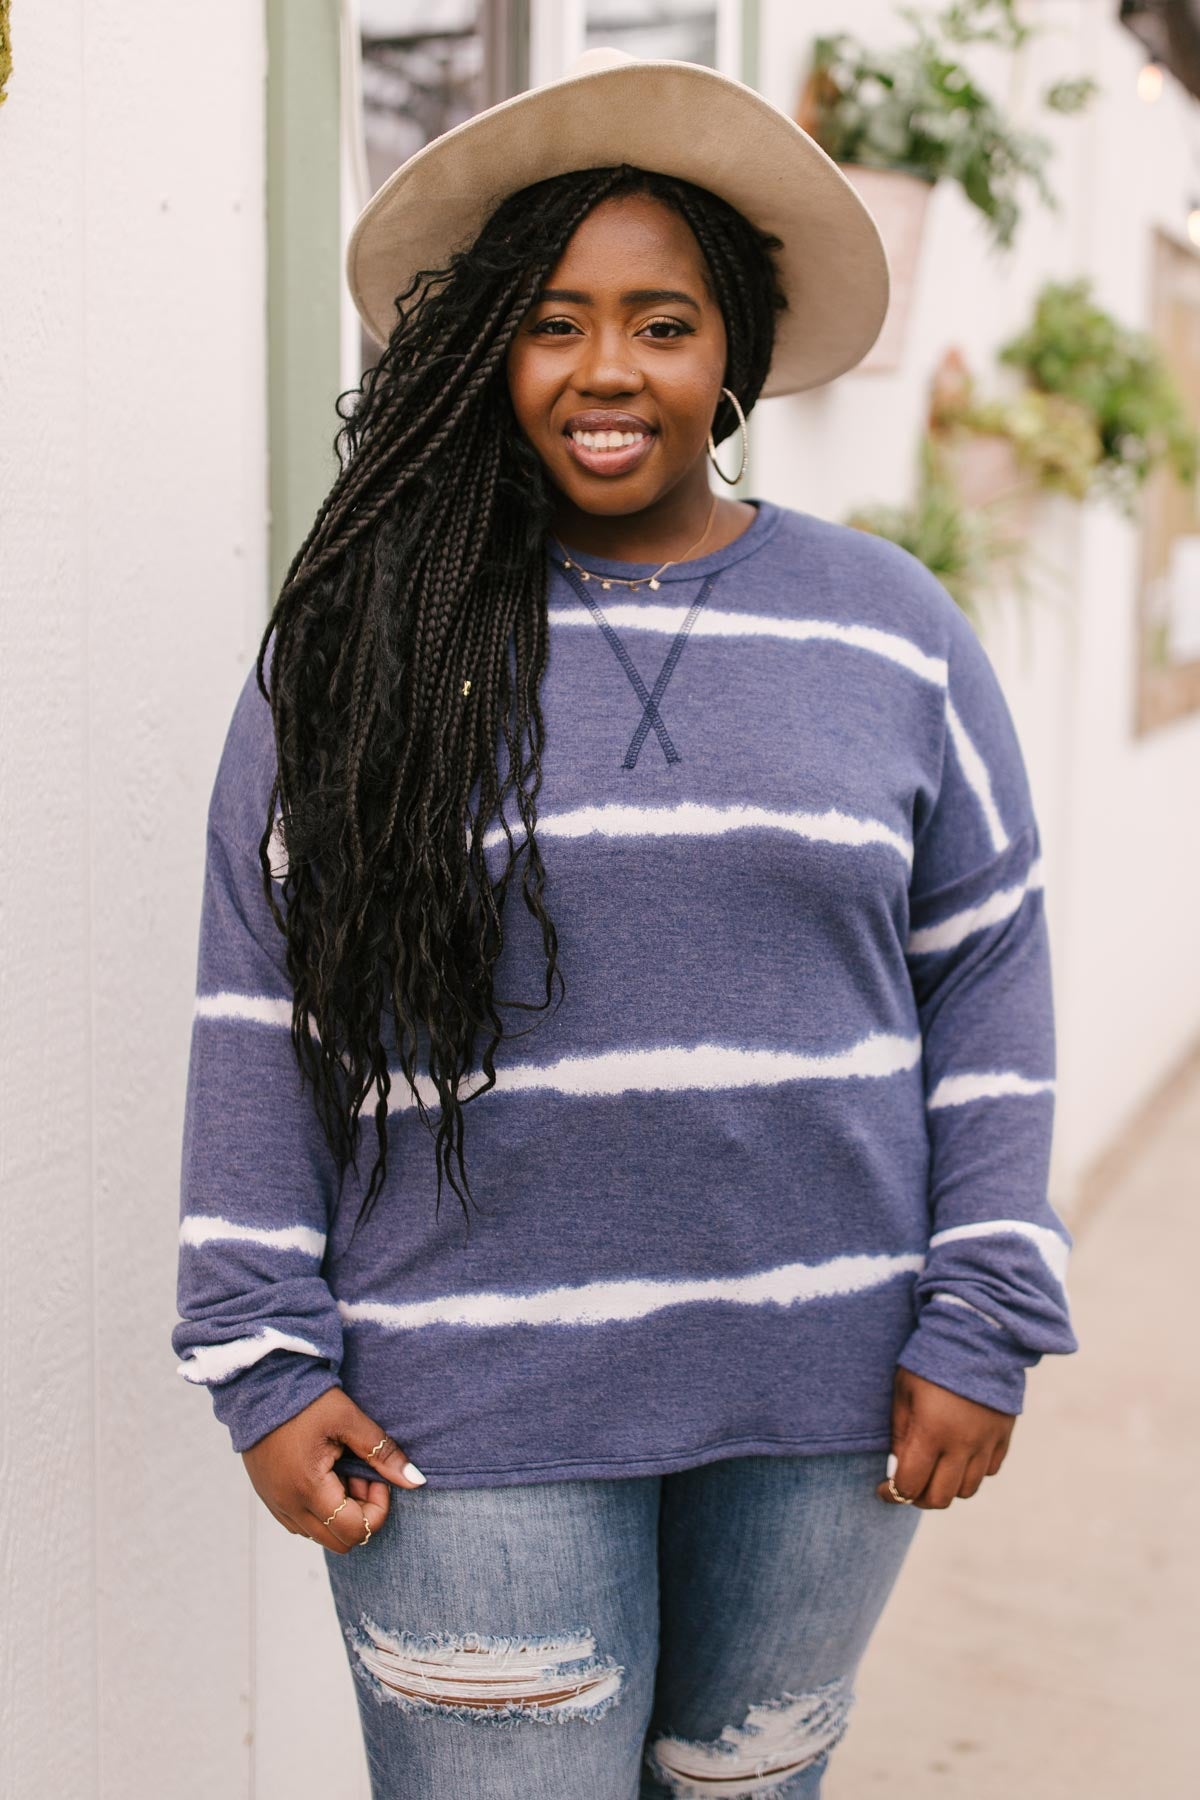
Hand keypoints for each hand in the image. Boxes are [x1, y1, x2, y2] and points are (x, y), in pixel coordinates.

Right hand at [241, 1388, 425, 1552]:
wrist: (260, 1384)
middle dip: (360, 1513)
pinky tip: (324, 1474)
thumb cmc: (306, 1399)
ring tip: (341, 1471)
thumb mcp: (349, 1420)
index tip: (375, 1475)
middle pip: (339, 1541)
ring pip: (320, 1534)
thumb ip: (382, 1453)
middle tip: (361, 1475)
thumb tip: (416, 1481)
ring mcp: (276, 1504)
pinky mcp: (269, 1498)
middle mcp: (288, 1505)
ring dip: (340, 1512)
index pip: (355, 1530)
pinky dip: (320, 1509)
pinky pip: (301, 1523)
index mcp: (308, 1488)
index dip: (377, 1508)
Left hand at [876, 1367, 1014, 1507]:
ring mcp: (987, 1442)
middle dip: (919, 1497)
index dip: (892, 1494)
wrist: (977, 1335)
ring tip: (933, 1471)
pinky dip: (972, 1471)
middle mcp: (962, 1444)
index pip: (910, 1485)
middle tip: (908, 1486)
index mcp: (932, 1432)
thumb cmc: (930, 1360)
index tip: (882, 1490)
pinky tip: (958, 1455)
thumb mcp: (903, 1391)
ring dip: (947, 1487)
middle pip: (941, 1498)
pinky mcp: (1004, 1435)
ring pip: (967, 1490)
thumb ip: (900, 1433)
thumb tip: (899, 1466)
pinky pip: (989, 1470)